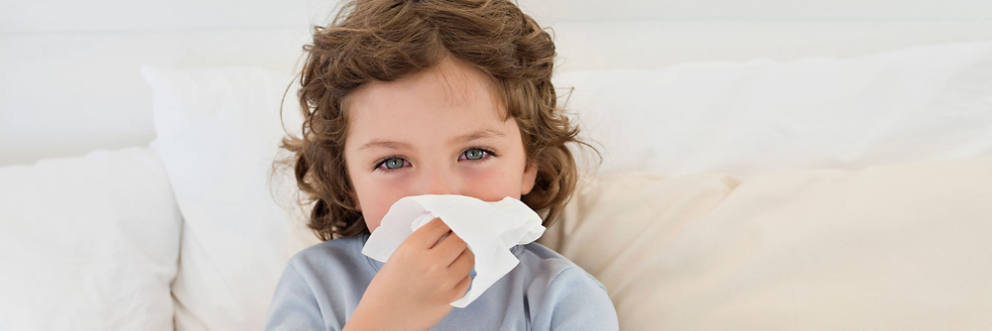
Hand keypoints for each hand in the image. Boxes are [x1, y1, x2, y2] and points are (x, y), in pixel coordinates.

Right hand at [346, 218, 474, 330]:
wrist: (381, 320)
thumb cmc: (385, 289)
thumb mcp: (397, 257)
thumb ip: (420, 243)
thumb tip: (445, 232)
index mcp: (412, 248)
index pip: (441, 224)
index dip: (447, 222)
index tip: (449, 224)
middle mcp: (430, 263)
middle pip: (459, 239)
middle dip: (459, 237)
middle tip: (456, 239)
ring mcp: (443, 282)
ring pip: (468, 258)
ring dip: (464, 255)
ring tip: (456, 257)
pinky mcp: (451, 298)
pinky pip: (467, 279)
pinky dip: (462, 275)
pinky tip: (453, 276)